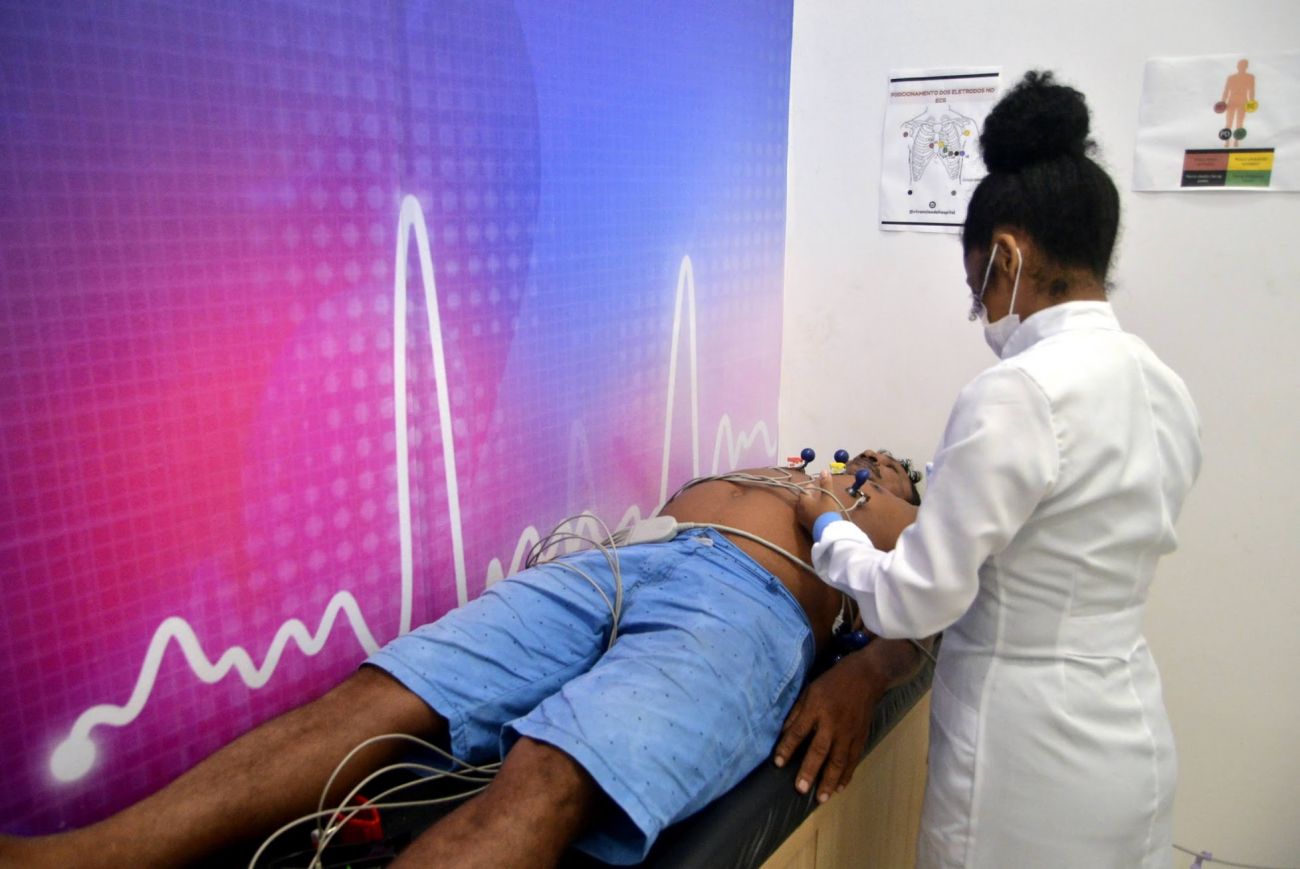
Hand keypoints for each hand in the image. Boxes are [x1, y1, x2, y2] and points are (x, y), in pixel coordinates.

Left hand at [772, 652, 885, 802]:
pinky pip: (853, 759)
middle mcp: (833, 722)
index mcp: (816, 707)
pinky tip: (839, 788)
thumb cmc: (833, 682)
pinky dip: (846, 775)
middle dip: (809, 771)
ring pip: (839, 760)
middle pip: (819, 750)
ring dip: (829, 780)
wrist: (867, 675)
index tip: (778, 763)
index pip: (798, 731)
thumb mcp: (809, 690)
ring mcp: (849, 732)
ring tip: (821, 798)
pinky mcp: (861, 737)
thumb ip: (797, 713)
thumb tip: (784, 735)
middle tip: (800, 789)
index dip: (787, 748)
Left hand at [795, 470, 847, 532]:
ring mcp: (803, 519)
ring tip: (817, 502)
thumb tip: (824, 470)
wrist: (828, 532)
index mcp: (803, 501)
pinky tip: (818, 512)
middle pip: (802, 500)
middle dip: (807, 496)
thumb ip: (826, 483)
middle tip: (814, 493)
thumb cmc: (827, 511)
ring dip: (809, 504)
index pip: (803, 491)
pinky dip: (811, 512)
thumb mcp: (828, 496)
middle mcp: (800, 510)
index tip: (813, 485)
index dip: (808, 487)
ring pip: (803, 509)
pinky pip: (806, 516)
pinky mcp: (807, 526)